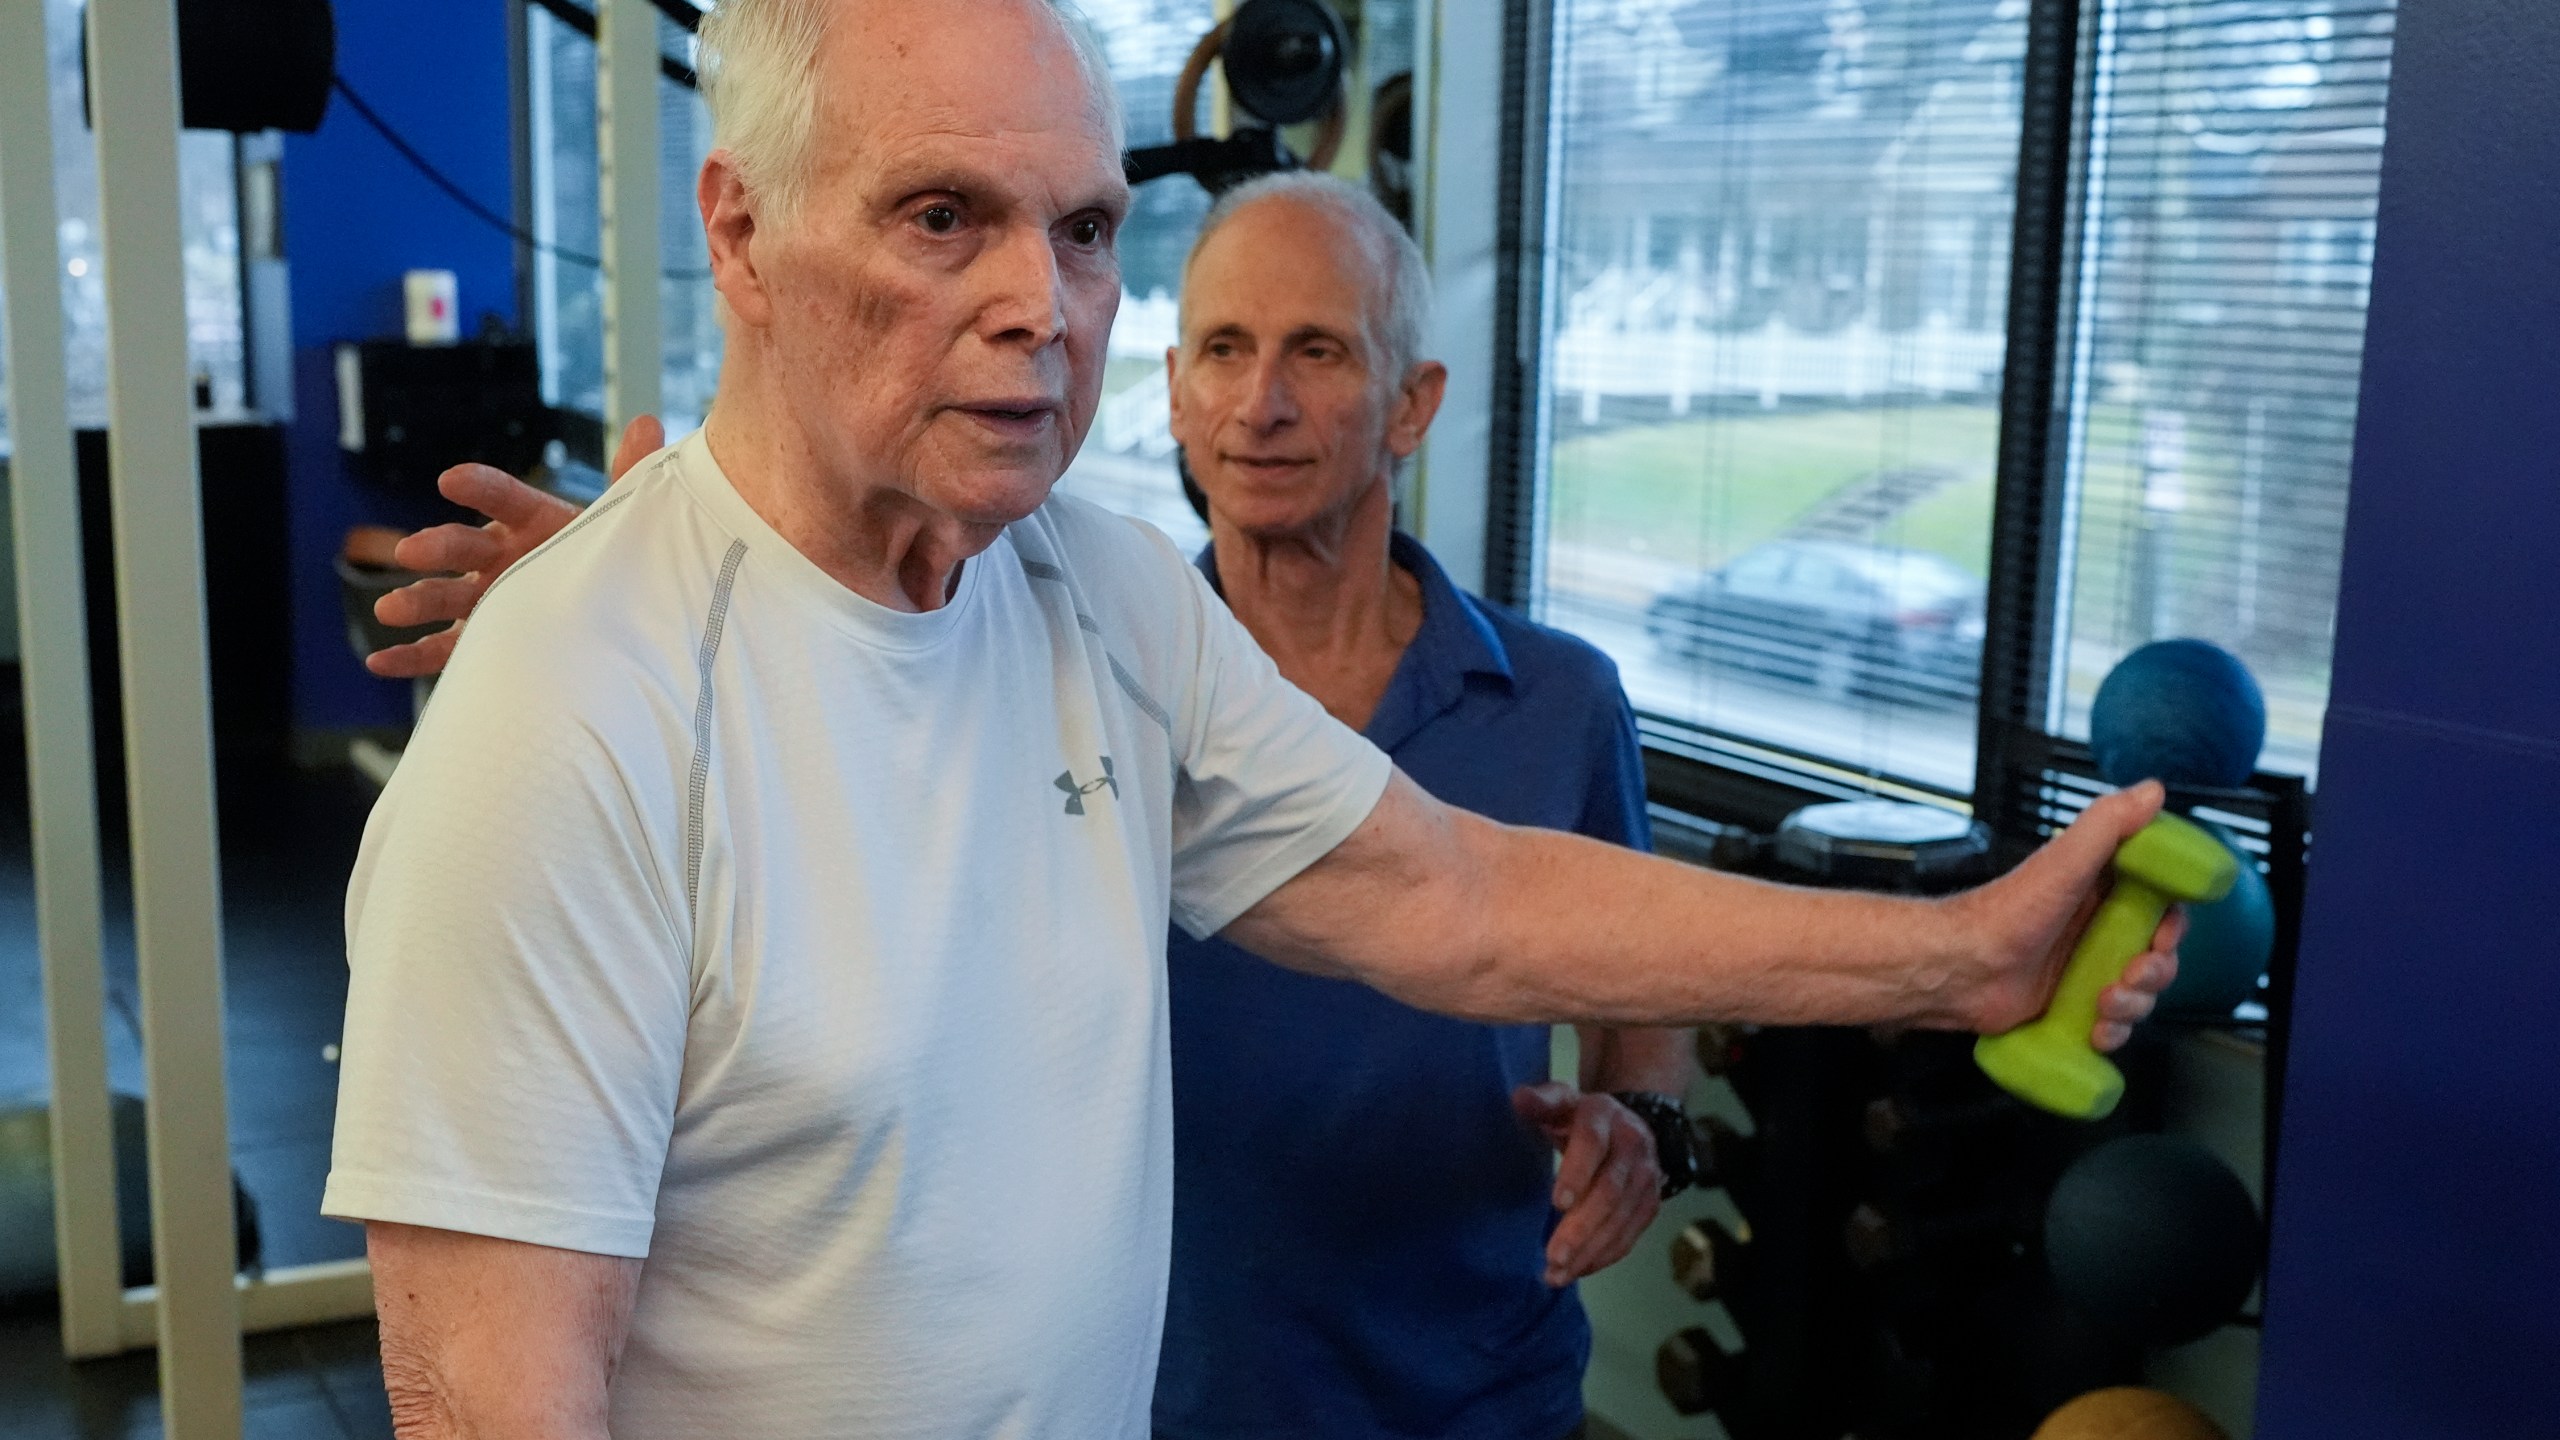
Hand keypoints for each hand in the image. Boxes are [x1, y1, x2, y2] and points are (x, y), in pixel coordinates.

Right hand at [362, 415, 664, 677]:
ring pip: (445, 597)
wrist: (612, 614)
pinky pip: (441, 651)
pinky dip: (410, 656)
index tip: (451, 480)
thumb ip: (629, 478)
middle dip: (437, 547)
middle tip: (412, 551)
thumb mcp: (622, 522)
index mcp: (532, 522)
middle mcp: (501, 557)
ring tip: (389, 609)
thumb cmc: (611, 560)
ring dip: (416, 600)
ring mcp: (485, 598)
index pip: (503, 497)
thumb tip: (648, 425)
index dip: (479, 487)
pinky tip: (381, 661)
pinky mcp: (479, 639)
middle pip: (463, 548)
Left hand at [1511, 1083, 1663, 1287]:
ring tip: (1557, 1275)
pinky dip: (1604, 1256)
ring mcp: (1646, 1175)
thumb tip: (1519, 1099)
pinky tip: (1578, 1270)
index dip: (1576, 1173)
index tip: (1556, 1203)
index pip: (1592, 1143)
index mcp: (1603, 1115)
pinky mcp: (1651, 1201)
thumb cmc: (1578, 1115)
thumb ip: (1541, 1102)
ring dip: (1590, 1251)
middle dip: (1581, 1228)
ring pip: (1621, 1218)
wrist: (1626, 1122)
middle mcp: (1632, 1144)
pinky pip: (1630, 1234)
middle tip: (1553, 1257)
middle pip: (1609, 1191)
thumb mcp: (1560, 1099)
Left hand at [1949, 780, 2185, 1048]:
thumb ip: (2109, 824)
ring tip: (2103, 1003)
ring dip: (2134, 1005)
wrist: (1958, 968)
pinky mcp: (2070, 1007)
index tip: (2163, 935)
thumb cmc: (2006, 912)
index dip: (2172, 926)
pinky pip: (2111, 1026)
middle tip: (2132, 974)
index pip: (2162, 909)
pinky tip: (2096, 1029)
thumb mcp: (2064, 861)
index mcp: (2101, 893)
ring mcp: (2082, 971)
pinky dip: (2112, 1032)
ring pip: (2138, 995)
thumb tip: (2153, 790)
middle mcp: (2095, 931)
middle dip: (2155, 972)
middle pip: (2157, 956)